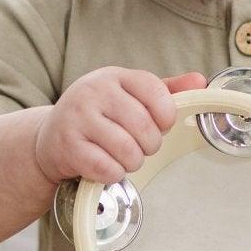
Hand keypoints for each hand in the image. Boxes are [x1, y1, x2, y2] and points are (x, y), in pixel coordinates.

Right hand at [34, 66, 206, 185]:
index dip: (166, 116)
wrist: (49, 138)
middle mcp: (93, 91)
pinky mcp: (67, 146)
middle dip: (148, 145)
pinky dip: (113, 174)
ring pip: (128, 151)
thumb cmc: (98, 117)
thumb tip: (200, 81)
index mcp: (114, 76)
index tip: (160, 125)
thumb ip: (165, 90)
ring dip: (131, 162)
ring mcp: (77, 118)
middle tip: (138, 146)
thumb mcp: (129, 97)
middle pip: (144, 127)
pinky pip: (108, 169)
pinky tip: (105, 166)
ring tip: (122, 157)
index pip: (156, 91)